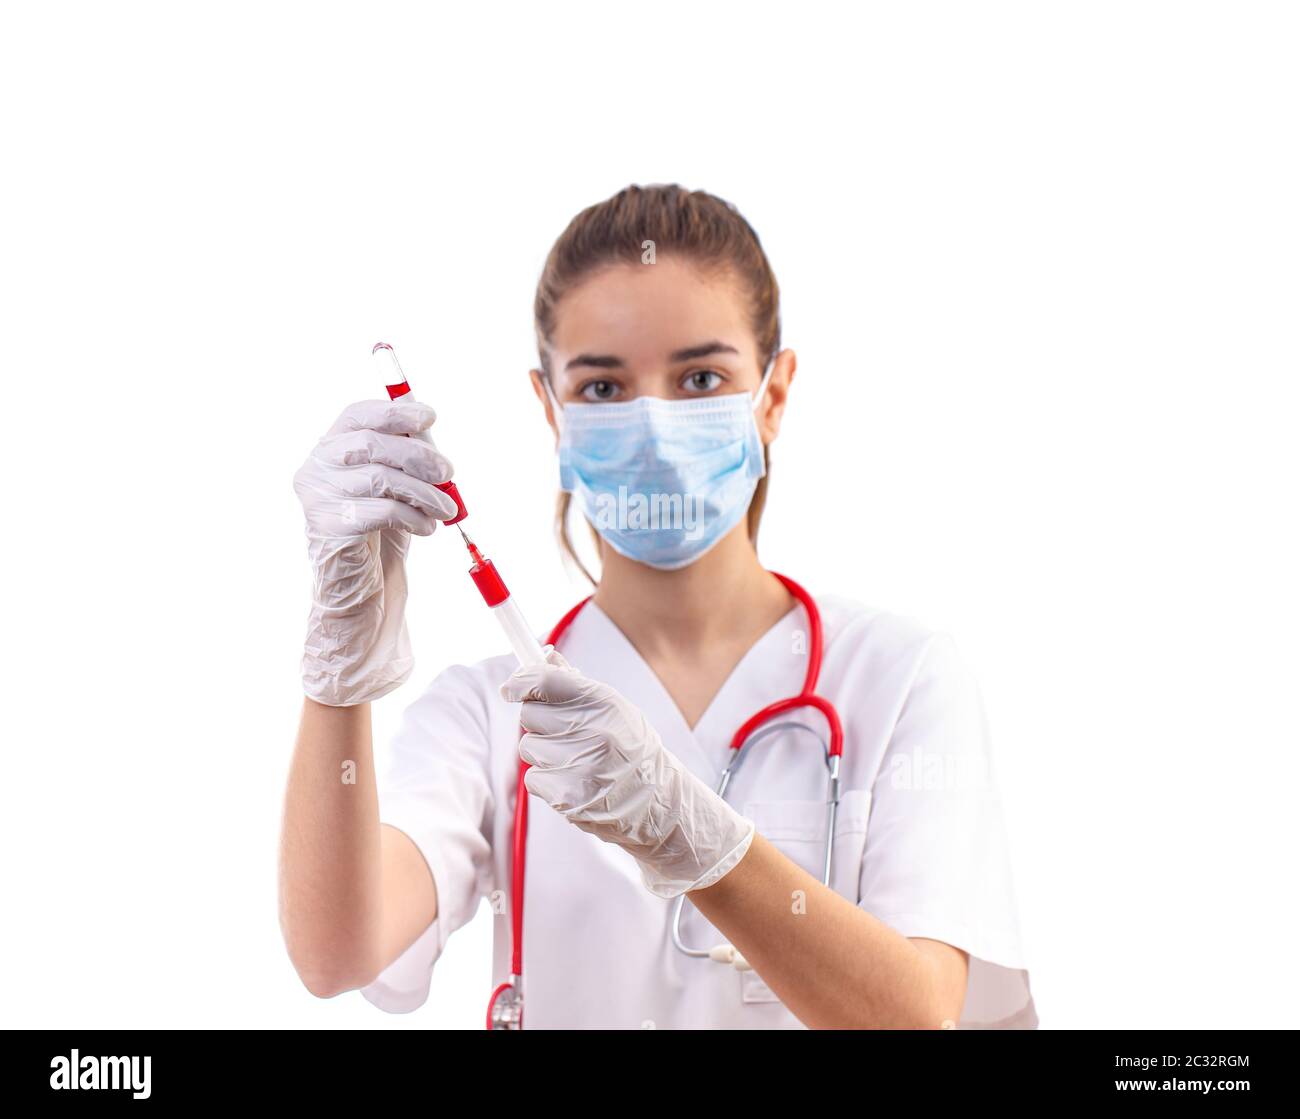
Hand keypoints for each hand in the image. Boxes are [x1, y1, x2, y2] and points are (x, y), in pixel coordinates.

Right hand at [293, 398, 457, 705]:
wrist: (358, 583)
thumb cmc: (380, 526)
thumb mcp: (394, 483)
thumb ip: (404, 454)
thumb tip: (429, 426)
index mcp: (329, 445)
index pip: (358, 415)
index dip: (395, 411)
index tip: (430, 416)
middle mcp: (316, 467)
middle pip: (372, 444)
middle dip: (419, 455)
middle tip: (450, 472)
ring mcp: (318, 498)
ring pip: (381, 479)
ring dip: (425, 492)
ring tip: (448, 508)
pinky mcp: (330, 528)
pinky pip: (382, 511)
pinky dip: (415, 517)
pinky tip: (429, 527)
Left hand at [500, 649, 755, 897]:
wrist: (658, 803)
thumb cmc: (630, 748)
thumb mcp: (613, 707)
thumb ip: (574, 683)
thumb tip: (542, 656)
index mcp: (604, 702)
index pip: (544, 681)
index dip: (520, 682)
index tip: (510, 688)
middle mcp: (592, 731)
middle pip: (529, 715)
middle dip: (541, 723)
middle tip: (565, 733)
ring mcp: (580, 766)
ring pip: (528, 748)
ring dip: (544, 754)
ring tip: (576, 761)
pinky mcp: (568, 797)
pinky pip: (533, 779)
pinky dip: (547, 782)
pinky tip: (574, 782)